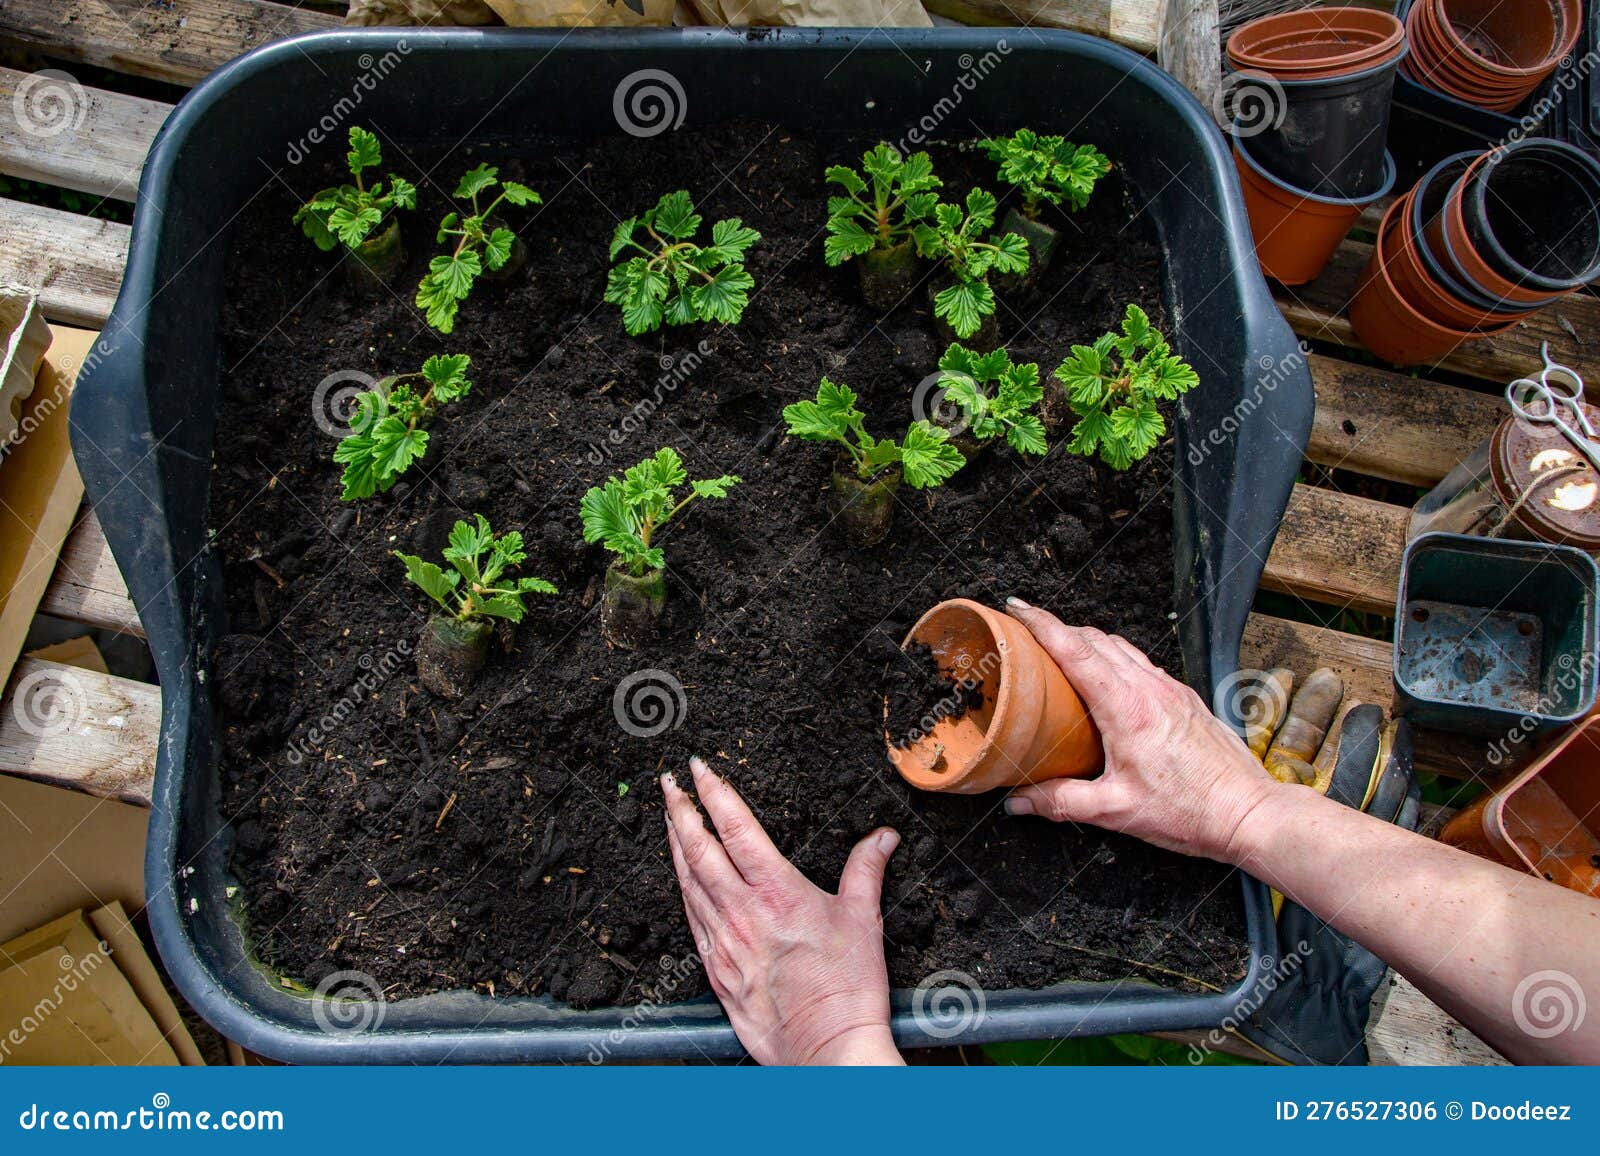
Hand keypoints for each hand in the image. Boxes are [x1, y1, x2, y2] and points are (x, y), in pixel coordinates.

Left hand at [661, 757, 904, 1065]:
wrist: (826, 1047)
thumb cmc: (846, 989)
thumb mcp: (864, 920)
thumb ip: (866, 870)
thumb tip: (881, 837)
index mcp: (776, 892)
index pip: (735, 828)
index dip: (713, 792)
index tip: (698, 768)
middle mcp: (741, 913)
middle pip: (698, 850)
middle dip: (680, 811)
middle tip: (667, 784)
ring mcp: (723, 943)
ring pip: (686, 883)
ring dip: (675, 847)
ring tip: (669, 820)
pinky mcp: (716, 972)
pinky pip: (691, 921)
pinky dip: (682, 892)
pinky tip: (680, 882)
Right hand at [1001, 598, 1276, 864]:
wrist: (1250, 813)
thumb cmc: (1192, 812)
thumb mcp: (1116, 811)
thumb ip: (1062, 802)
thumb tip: (1019, 803)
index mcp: (1127, 708)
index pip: (1075, 649)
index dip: (1041, 624)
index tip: (1016, 608)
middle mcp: (1150, 689)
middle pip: (1095, 639)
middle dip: (1057, 629)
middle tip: (1027, 634)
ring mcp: (1171, 690)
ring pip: (1121, 647)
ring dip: (1088, 641)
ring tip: (1061, 654)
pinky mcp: (1186, 699)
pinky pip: (1142, 663)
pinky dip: (1115, 658)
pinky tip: (1107, 681)